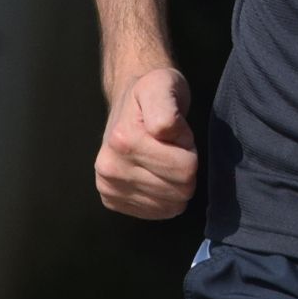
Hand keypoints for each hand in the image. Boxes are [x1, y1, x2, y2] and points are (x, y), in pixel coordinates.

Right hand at [96, 67, 198, 218]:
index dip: (188, 148)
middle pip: (179, 189)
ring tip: (164, 158)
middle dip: (184, 167)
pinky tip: (157, 175)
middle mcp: (110, 167)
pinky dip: (165, 198)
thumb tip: (164, 131)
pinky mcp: (111, 199)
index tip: (177, 132)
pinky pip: (156, 213)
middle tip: (172, 146)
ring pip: (170, 205)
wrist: (129, 100)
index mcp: (124, 141)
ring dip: (175, 182)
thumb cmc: (154, 92)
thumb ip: (166, 105)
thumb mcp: (164, 85)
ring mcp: (108, 186)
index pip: (185, 169)